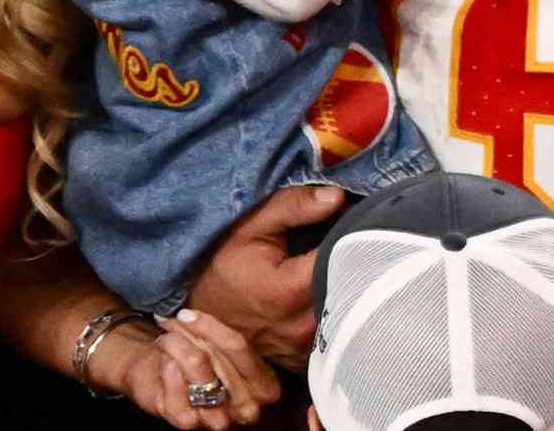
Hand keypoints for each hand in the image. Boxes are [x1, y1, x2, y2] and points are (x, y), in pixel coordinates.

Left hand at [105, 309, 281, 428]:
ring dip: (175, 346)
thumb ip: (218, 334)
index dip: (210, 326)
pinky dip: (167, 370)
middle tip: (171, 321)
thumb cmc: (200, 357)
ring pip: (195, 366)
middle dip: (188, 334)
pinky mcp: (189, 422)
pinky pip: (175, 387)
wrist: (166, 378)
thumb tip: (192, 315)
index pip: (238, 347)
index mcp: (265, 387)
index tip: (187, 314)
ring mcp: (219, 419)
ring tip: (165, 340)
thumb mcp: (219, 343)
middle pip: (212, 356)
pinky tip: (166, 364)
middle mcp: (247, 408)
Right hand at [187, 184, 343, 369]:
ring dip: (346, 285)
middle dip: (352, 260)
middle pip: (350, 287)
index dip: (351, 235)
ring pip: (344, 309)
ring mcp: (303, 346)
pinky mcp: (304, 358)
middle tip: (345, 239)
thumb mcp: (250, 226)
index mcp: (288, 291)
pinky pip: (333, 330)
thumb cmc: (223, 265)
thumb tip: (337, 196)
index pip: (343, 258)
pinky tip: (325, 291)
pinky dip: (334, 309)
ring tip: (334, 264)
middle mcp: (300, 325)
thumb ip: (293, 207)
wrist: (201, 312)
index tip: (350, 220)